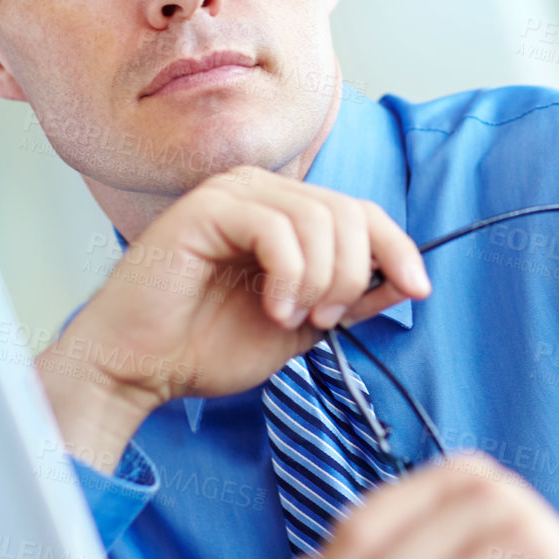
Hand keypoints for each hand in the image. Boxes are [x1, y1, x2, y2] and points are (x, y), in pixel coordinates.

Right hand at [36, 168, 429, 473]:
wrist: (142, 368)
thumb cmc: (206, 344)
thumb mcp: (303, 323)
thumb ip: (350, 298)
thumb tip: (407, 279)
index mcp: (284, 211)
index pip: (361, 211)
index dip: (397, 246)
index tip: (417, 288)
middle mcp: (260, 190)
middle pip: (348, 212)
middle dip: (350, 275)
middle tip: (324, 320)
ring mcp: (232, 193)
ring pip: (318, 219)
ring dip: (320, 281)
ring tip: (293, 317)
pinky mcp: (206, 207)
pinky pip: (277, 229)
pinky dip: (289, 277)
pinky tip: (272, 307)